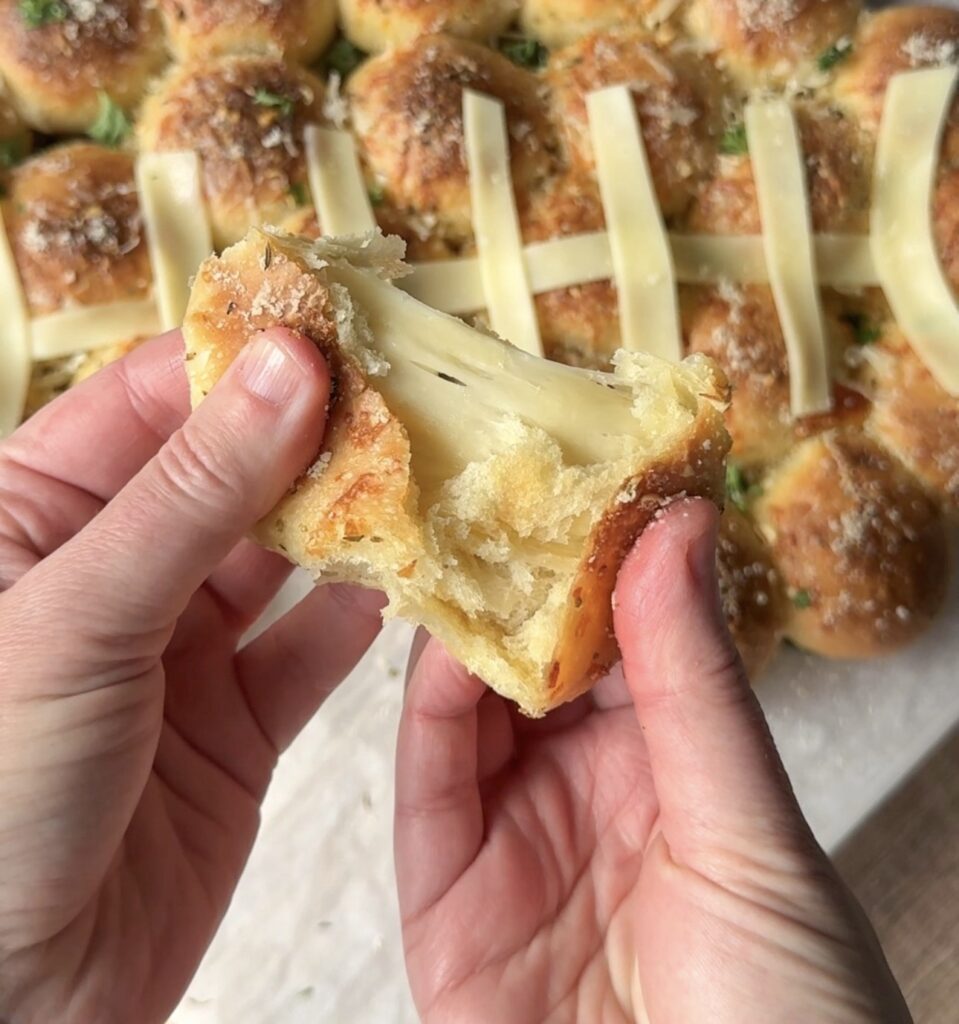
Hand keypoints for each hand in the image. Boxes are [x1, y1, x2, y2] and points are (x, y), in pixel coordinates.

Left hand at [0, 330, 383, 1022]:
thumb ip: (192, 495)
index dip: (245, 360)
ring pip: (285, 557)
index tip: (341, 329)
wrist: (12, 999)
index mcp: (38, 515)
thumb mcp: (77, 619)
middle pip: (234, 472)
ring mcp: (182, 647)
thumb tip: (289, 367)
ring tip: (429, 476)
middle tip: (413, 398)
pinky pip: (313, 648)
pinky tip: (414, 580)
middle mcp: (116, 571)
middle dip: (318, 437)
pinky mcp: (238, 720)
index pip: (155, 401)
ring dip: (353, 522)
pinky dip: (364, 616)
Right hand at [396, 500, 910, 1023]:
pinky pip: (429, 785)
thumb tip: (677, 527)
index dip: (602, 553)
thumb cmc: (791, 1014)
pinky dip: (424, 711)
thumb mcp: (747, 828)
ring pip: (471, 708)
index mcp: (676, 762)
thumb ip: (694, 679)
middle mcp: (590, 787)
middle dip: (514, 577)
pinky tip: (433, 645)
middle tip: (492, 480)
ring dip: (462, 630)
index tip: (578, 465)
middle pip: (538, 661)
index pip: (627, 633)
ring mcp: (516, 838)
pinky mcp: (450, 900)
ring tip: (453, 540)